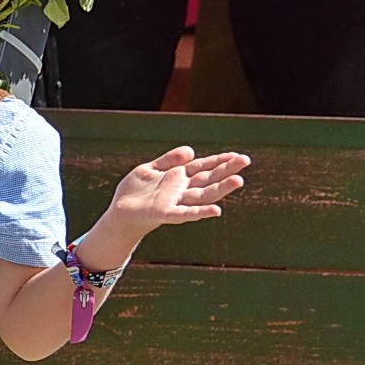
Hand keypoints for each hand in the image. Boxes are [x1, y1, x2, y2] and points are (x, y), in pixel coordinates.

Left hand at [99, 146, 250, 244]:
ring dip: (221, 188)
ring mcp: (176, 202)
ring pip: (203, 195)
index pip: (202, 167)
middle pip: (208, 179)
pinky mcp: (165, 213)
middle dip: (226, 170)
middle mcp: (181, 190)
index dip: (218, 161)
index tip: (236, 155)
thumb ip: (169, 160)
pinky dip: (201, 212)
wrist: (119, 212)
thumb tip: (191, 151)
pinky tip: (216, 211)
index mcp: (178, 177)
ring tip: (238, 180)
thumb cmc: (136, 191)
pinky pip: (186, 213)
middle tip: (245, 160)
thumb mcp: (151, 169)